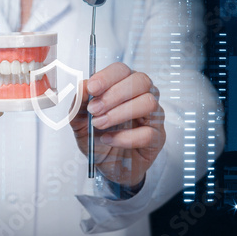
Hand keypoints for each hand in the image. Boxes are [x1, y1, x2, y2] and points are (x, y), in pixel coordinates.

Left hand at [70, 62, 165, 186]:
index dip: (107, 77)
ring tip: (99, 124)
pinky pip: (148, 133)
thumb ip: (79, 103)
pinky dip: (124, 137)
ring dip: (119, 113)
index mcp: (122, 85)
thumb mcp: (79, 121)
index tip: (92, 89)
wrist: (105, 166)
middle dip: (114, 94)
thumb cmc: (95, 137)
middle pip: (140, 81)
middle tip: (94, 110)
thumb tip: (83, 86)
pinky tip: (109, 139)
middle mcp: (141, 96)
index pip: (121, 70)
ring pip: (148, 103)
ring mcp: (152, 116)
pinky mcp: (157, 137)